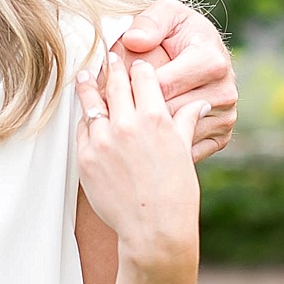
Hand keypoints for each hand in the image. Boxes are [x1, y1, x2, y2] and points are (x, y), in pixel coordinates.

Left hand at [77, 52, 203, 267]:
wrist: (153, 228)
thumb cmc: (175, 192)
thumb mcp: (183, 151)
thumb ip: (185, 121)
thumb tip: (200, 103)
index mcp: (155, 118)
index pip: (143, 77)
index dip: (139, 66)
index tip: (134, 60)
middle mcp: (127, 124)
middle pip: (114, 83)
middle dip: (111, 67)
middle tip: (106, 56)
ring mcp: (103, 140)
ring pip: (92, 103)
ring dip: (87, 86)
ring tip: (82, 75)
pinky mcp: (86, 157)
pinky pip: (82, 130)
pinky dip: (85, 119)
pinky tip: (84, 114)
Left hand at [115, 0, 236, 161]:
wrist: (207, 53)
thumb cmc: (181, 32)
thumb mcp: (167, 14)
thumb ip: (149, 22)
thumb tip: (133, 40)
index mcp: (211, 60)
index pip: (161, 84)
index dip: (130, 86)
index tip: (108, 83)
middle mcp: (224, 91)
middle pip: (166, 113)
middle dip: (133, 111)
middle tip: (105, 109)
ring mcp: (225, 116)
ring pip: (173, 135)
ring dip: (145, 133)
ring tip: (118, 124)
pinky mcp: (221, 136)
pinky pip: (185, 149)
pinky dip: (161, 146)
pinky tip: (141, 136)